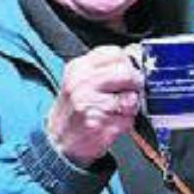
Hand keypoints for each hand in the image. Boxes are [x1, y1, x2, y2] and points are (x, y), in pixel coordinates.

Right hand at [46, 46, 142, 166]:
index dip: (129, 63)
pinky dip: (126, 123)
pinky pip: (128, 120)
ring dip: (131, 106)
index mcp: (79, 67)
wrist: (57, 140)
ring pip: (131, 98)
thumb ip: (105, 68)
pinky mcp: (98, 125)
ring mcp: (89, 104)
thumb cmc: (74, 109)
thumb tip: (135, 57)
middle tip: (130, 92)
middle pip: (127, 73)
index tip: (129, 72)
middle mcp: (82, 83)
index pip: (116, 53)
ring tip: (117, 110)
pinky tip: (111, 123)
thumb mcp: (81, 80)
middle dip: (135, 84)